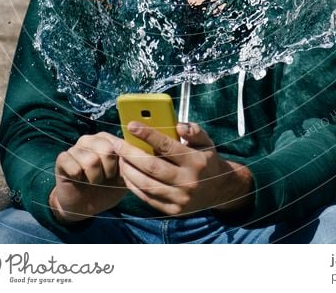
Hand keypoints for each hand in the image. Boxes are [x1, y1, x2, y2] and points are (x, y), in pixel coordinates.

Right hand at [50, 132, 127, 223]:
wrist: (84, 206)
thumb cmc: (106, 189)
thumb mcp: (122, 179)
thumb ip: (128, 165)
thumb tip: (132, 155)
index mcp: (107, 140)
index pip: (120, 144)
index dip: (121, 164)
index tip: (118, 174)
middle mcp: (90, 139)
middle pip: (106, 149)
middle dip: (109, 171)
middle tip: (104, 178)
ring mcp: (75, 148)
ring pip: (91, 160)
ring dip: (94, 178)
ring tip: (92, 180)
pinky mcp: (62, 159)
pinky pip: (73, 167)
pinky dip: (79, 178)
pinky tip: (78, 180)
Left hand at [113, 121, 253, 216]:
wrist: (218, 189)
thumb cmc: (206, 159)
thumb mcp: (206, 141)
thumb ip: (193, 130)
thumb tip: (177, 125)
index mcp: (196, 161)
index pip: (167, 146)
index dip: (148, 135)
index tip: (132, 125)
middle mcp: (188, 181)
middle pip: (152, 167)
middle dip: (131, 154)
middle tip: (117, 143)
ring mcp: (180, 199)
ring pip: (147, 184)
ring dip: (129, 171)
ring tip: (120, 158)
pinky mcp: (173, 211)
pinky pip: (148, 198)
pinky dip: (134, 186)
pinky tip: (127, 174)